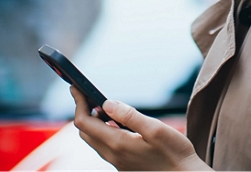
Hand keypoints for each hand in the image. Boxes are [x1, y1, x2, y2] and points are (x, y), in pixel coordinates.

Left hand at [71, 87, 210, 170]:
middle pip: (85, 132)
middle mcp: (114, 156)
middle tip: (87, 94)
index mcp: (118, 144)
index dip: (78, 103)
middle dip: (83, 111)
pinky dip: (103, 132)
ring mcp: (118, 163)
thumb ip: (129, 116)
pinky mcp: (124, 166)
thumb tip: (106, 104)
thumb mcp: (155, 129)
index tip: (76, 87)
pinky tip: (116, 123)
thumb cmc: (174, 154)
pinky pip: (105, 147)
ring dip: (93, 122)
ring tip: (102, 106)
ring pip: (94, 141)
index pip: (84, 123)